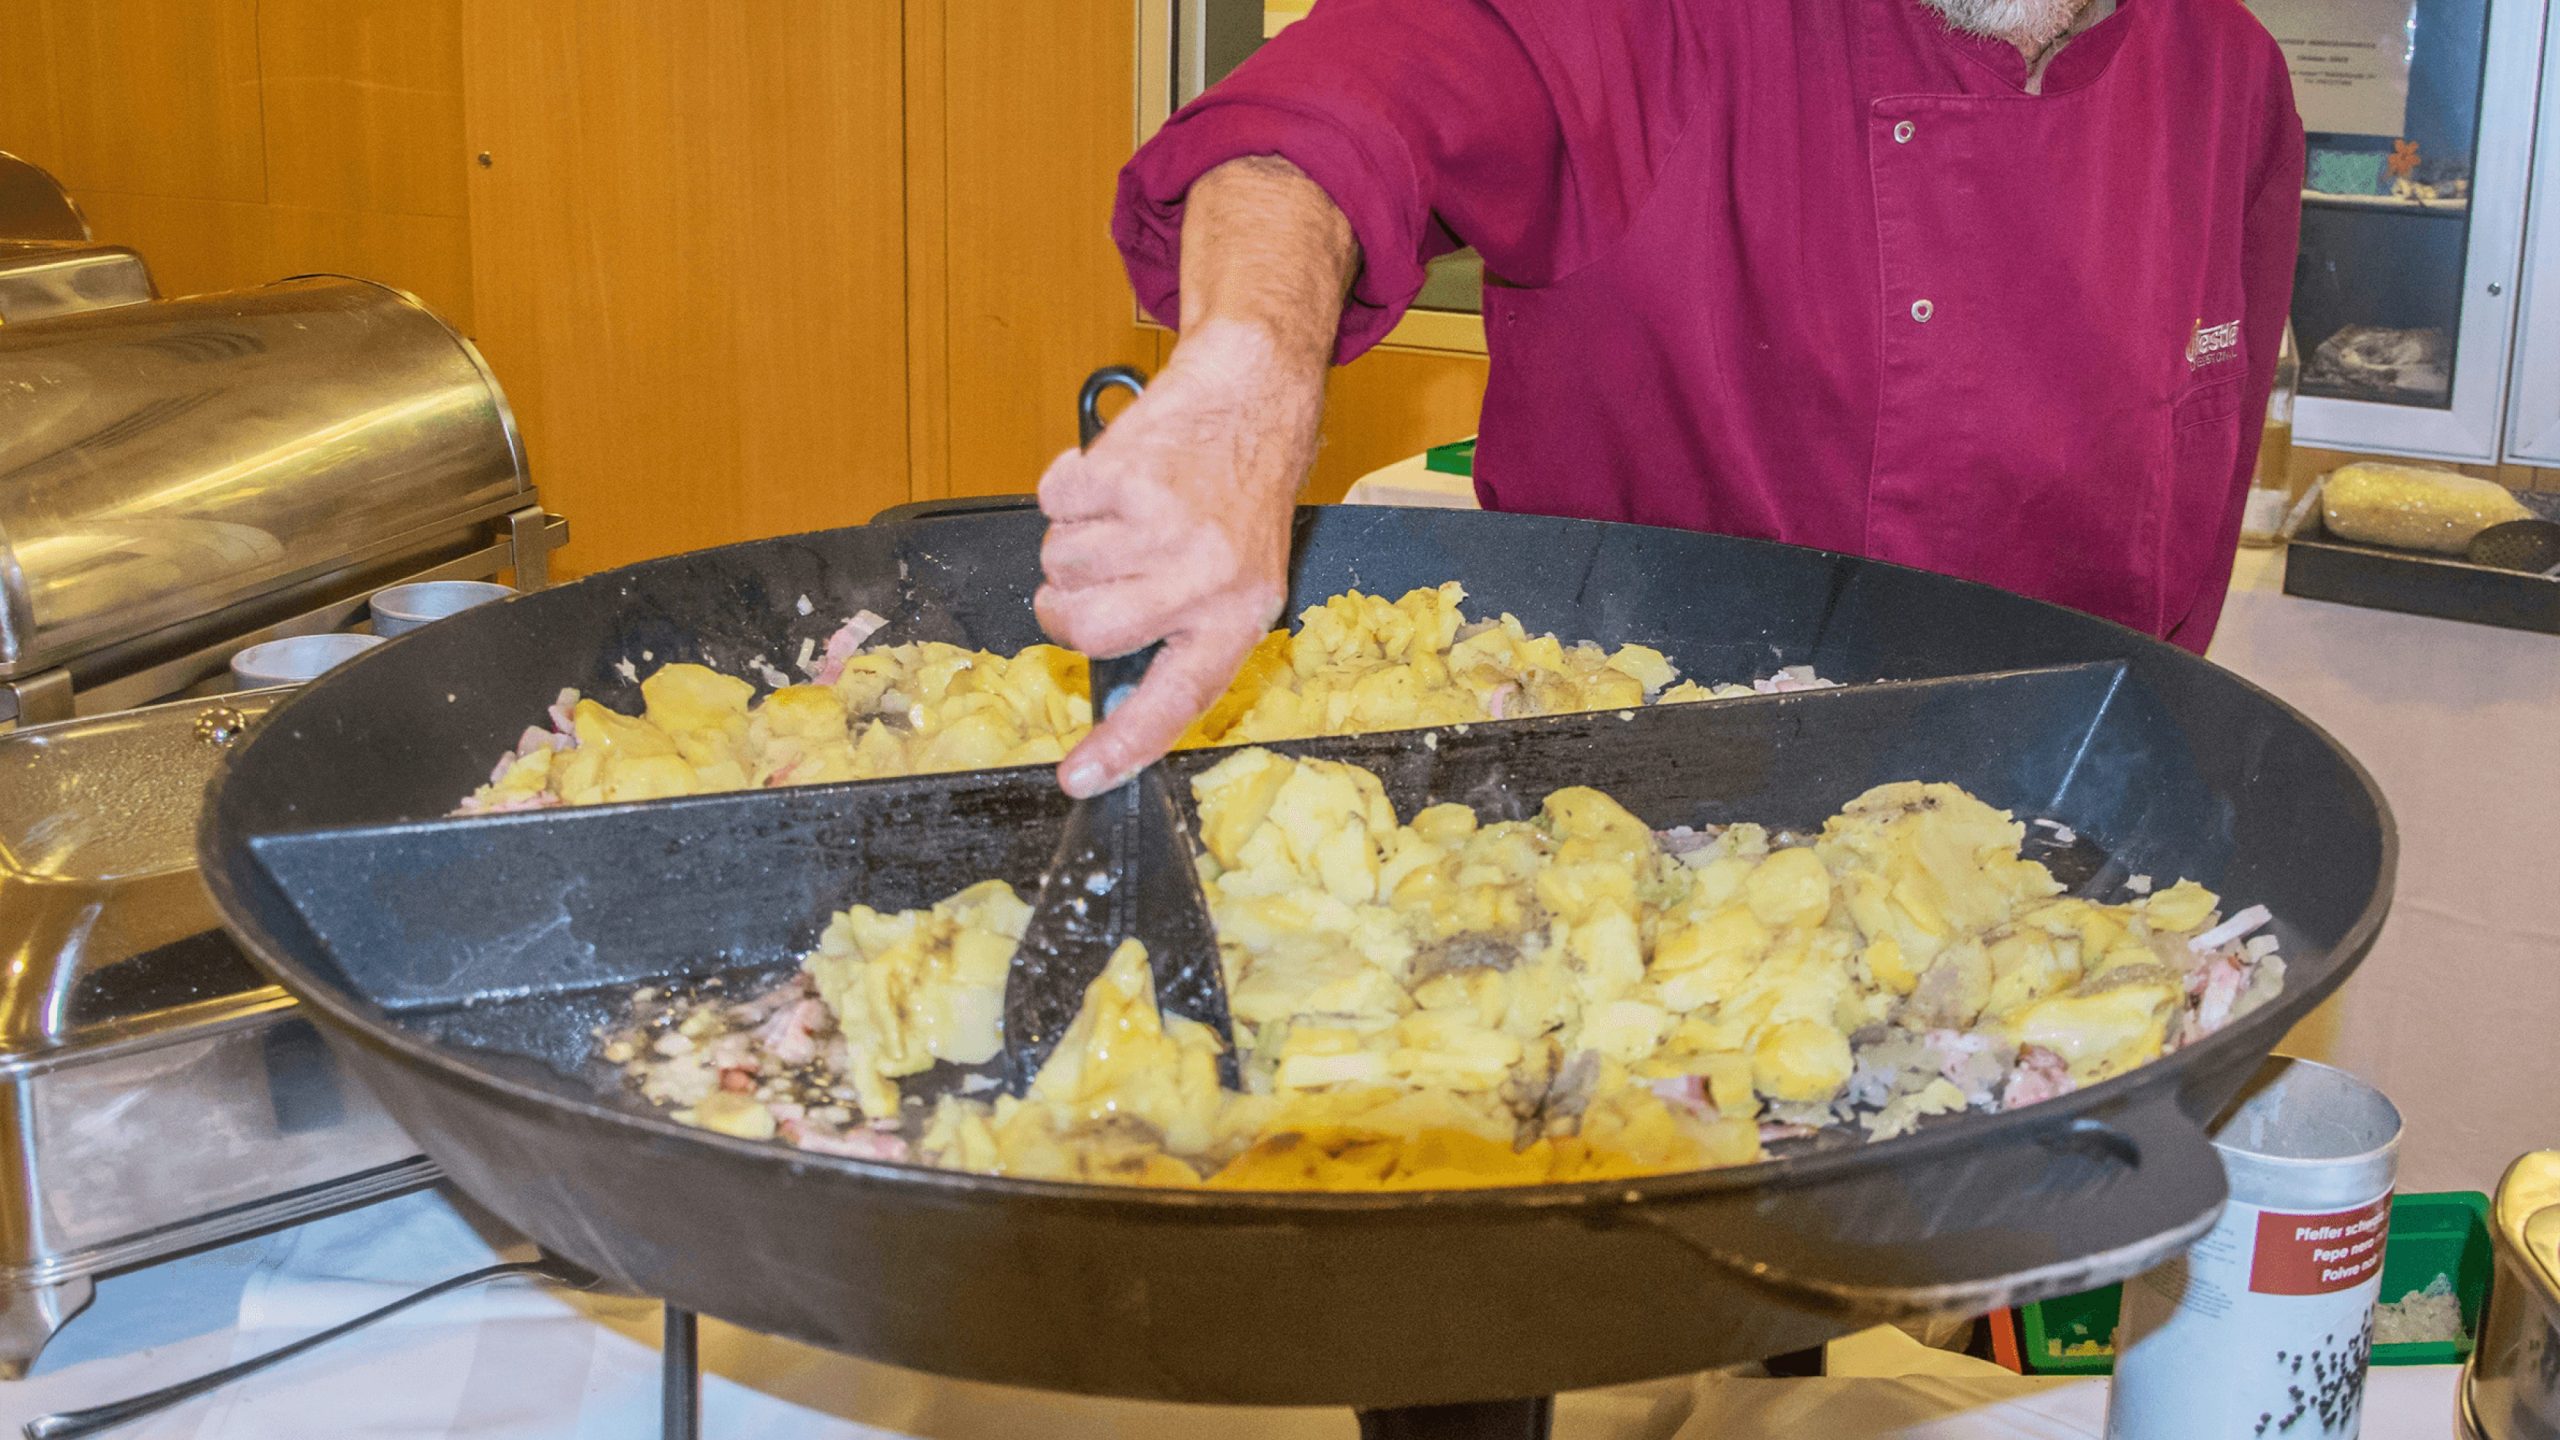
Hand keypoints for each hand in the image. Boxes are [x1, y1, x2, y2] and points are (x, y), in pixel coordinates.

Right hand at [1036, 322, 1320, 795]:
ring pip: (1061, 566)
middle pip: (1089, 632)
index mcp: (1239, 613)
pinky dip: (1067, 487)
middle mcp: (1205, 577)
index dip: (1124, 746)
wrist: (1251, 392)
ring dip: (1074, 539)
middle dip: (1065, 609)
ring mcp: (1163, 527)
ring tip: (1125, 510)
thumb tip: (1114, 679)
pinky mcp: (1126, 476)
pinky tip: (1112, 475)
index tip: (1081, 778)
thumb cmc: (1240, 487)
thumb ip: (1185, 628)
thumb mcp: (1241, 575)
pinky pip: (1053, 505)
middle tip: (1091, 578)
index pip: (1176, 699)